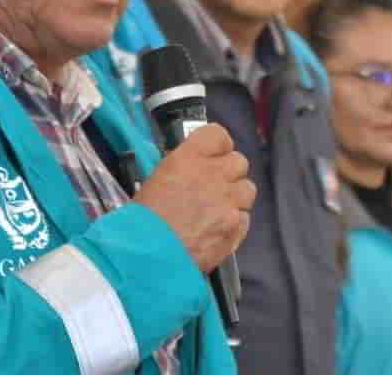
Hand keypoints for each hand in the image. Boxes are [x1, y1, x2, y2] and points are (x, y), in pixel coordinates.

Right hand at [134, 124, 254, 271]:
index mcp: (190, 157)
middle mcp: (215, 174)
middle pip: (239, 162)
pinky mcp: (236, 227)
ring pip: (247, 189)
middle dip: (229, 173)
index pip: (218, 135)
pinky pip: (245, 217)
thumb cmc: (143, 219)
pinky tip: (217, 230)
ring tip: (218, 210)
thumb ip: (183, 168)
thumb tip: (194, 168)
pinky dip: (235, 222)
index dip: (217, 146)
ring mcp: (229, 201)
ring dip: (235, 197)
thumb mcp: (158, 179)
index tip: (212, 156)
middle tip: (215, 186)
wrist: (149, 257)